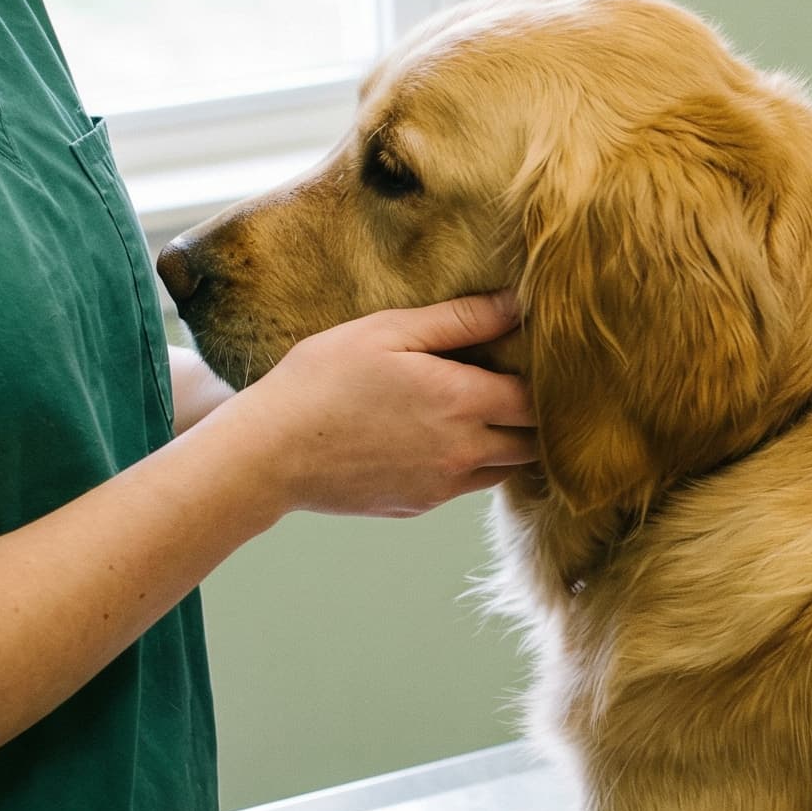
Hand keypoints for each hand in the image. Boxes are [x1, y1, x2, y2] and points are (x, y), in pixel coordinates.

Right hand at [220, 293, 537, 518]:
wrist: (268, 453)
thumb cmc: (322, 380)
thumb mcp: (388, 332)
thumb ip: (460, 320)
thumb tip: (516, 305)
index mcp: (462, 401)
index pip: (537, 398)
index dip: (543, 380)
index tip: (531, 362)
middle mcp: (464, 450)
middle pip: (532, 440)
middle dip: (532, 416)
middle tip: (513, 387)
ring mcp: (444, 485)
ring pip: (506, 468)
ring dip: (505, 443)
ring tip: (481, 412)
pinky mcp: (421, 505)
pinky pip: (466, 486)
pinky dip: (469, 465)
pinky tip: (439, 438)